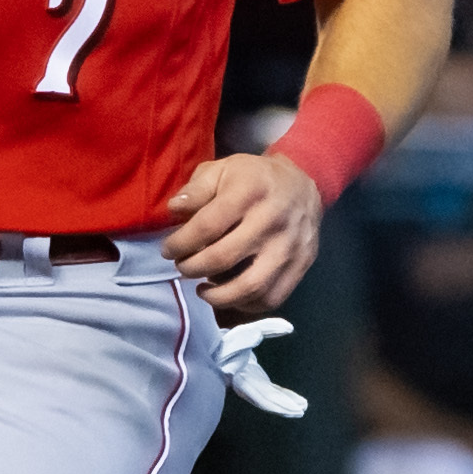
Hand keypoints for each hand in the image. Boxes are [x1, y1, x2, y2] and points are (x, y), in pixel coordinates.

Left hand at [162, 150, 320, 318]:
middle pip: (223, 258)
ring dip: (218, 296)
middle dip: (192, 268)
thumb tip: (174, 210)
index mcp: (249, 192)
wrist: (304, 184)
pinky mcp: (302, 265)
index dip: (180, 243)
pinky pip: (272, 297)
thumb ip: (196, 189)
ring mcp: (289, 246)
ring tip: (202, 289)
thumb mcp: (222, 169)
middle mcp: (271, 221)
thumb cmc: (253, 178)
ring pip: (250, 287)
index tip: (168, 250)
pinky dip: (246, 305)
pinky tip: (229, 295)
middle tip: (182, 267)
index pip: (207, 226)